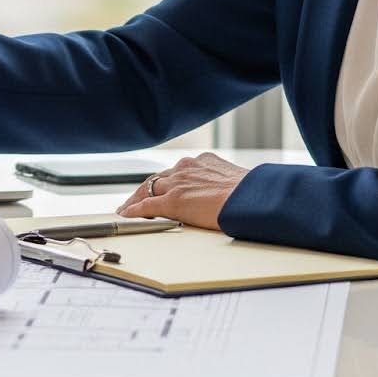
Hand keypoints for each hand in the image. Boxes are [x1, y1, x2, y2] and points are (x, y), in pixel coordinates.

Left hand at [115, 152, 248, 231]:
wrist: (250, 199)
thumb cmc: (251, 194)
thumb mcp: (234, 181)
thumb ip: (221, 184)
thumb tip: (228, 195)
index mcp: (201, 162)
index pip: (175, 172)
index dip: (163, 182)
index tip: (158, 188)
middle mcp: (185, 168)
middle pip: (156, 179)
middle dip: (144, 189)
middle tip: (134, 199)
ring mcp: (177, 183)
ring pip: (147, 189)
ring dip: (135, 200)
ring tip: (127, 209)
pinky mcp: (172, 201)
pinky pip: (147, 205)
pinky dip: (134, 210)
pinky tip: (126, 214)